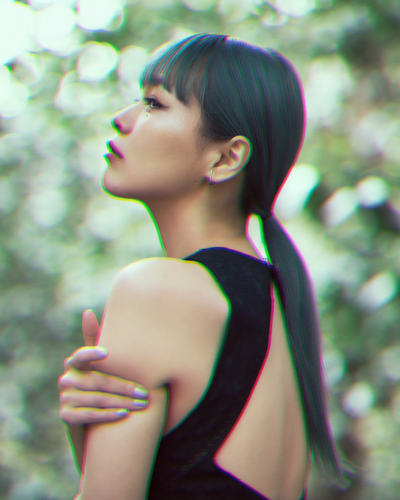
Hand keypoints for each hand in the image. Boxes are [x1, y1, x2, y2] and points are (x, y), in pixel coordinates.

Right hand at [59, 310, 148, 426]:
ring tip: (142, 404)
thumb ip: (97, 340)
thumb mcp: (100, 363)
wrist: (92, 421)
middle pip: (98, 381)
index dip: (92, 352)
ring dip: (122, 402)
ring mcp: (64, 398)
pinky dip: (109, 415)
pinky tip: (125, 414)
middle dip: (124, 387)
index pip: (81, 355)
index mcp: (74, 362)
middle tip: (145, 392)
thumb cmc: (102, 384)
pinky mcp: (66, 417)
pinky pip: (91, 415)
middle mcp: (66, 378)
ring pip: (97, 399)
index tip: (106, 353)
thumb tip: (87, 312)